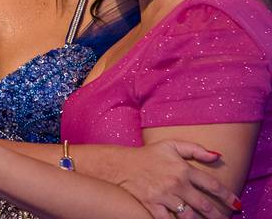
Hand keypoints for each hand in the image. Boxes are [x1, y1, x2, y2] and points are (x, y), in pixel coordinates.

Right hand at [113, 140, 240, 218]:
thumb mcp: (171, 145)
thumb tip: (217, 156)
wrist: (121, 164)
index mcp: (183, 169)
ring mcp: (164, 196)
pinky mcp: (152, 205)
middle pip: (204, 205)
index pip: (212, 185)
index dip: (227, 196)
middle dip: (217, 215)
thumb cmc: (148, 154)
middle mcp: (176, 183)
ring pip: (189, 216)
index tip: (236, 204)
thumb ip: (195, 149)